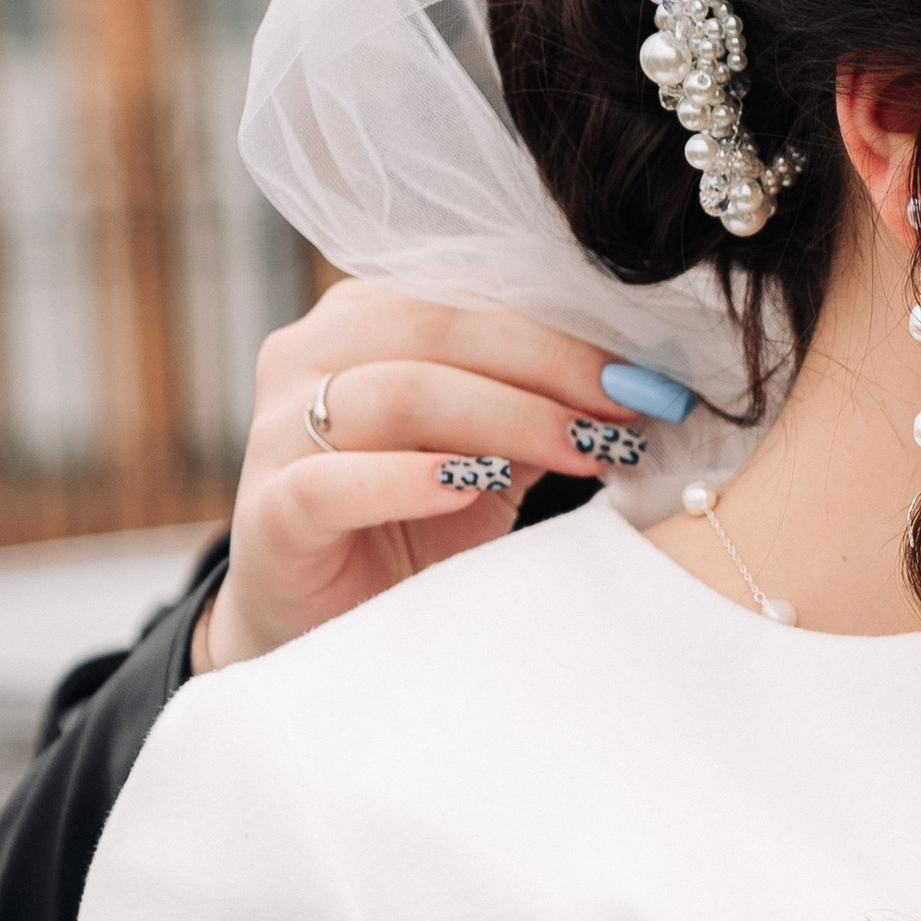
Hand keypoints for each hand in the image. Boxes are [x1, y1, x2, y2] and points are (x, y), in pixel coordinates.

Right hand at [196, 282, 673, 672]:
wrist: (327, 625)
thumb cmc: (413, 526)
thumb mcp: (491, 456)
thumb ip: (542, 409)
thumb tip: (641, 382)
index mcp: (363, 320)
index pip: (469, 295)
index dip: (566, 327)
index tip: (652, 372)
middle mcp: (309, 355)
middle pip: (437, 327)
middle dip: (551, 367)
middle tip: (631, 406)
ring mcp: (277, 431)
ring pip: (397, 392)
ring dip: (507, 418)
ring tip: (585, 450)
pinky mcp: (268, 512)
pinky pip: (331, 481)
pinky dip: (405, 481)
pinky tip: (468, 489)